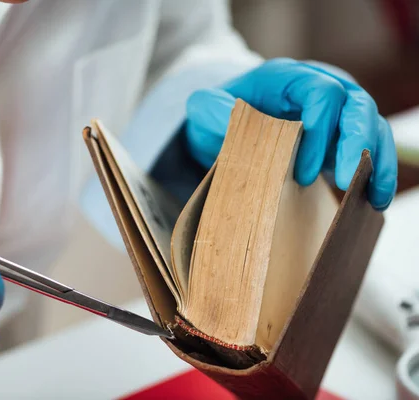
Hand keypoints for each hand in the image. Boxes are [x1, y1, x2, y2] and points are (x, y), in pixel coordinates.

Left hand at [185, 58, 397, 209]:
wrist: (225, 126)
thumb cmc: (217, 114)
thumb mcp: (203, 108)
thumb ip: (211, 110)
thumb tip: (228, 123)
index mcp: (288, 79)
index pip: (322, 92)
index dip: (319, 128)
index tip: (301, 170)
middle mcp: (319, 90)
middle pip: (357, 106)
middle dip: (355, 143)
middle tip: (344, 180)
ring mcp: (334, 113)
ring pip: (371, 125)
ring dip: (374, 160)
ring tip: (372, 195)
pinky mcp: (340, 138)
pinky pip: (370, 148)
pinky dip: (377, 171)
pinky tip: (375, 198)